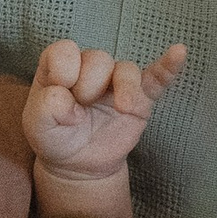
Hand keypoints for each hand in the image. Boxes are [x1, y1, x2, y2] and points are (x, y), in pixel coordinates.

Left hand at [24, 40, 187, 182]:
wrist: (79, 166)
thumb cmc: (55, 139)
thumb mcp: (37, 127)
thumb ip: (44, 109)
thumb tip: (64, 98)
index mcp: (60, 68)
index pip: (64, 51)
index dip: (63, 70)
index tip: (60, 94)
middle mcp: (89, 70)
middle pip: (98, 58)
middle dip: (89, 85)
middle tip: (81, 109)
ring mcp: (116, 84)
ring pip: (126, 69)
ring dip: (125, 88)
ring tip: (122, 109)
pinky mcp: (139, 100)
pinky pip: (157, 78)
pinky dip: (169, 66)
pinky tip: (179, 53)